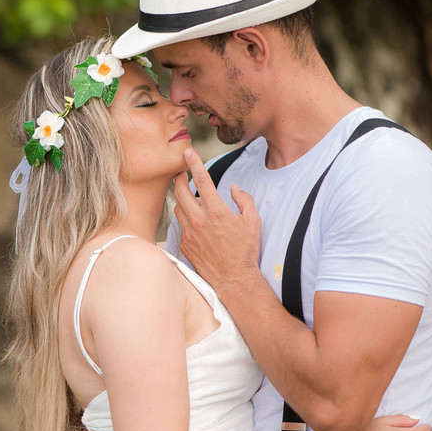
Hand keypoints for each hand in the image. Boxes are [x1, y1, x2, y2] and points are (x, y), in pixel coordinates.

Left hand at [172, 149, 260, 288]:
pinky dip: (185, 219)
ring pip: (178, 208)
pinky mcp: (185, 244)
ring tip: (191, 198)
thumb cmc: (246, 250)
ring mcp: (189, 233)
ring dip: (182, 200)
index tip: (187, 152)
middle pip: (180, 191)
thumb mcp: (253, 221)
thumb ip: (244, 200)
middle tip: (181, 173)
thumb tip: (233, 188)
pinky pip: (180, 225)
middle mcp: (199, 220)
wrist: (234, 278)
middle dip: (179, 179)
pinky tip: (194, 221)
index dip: (194, 163)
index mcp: (216, 212)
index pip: (202, 180)